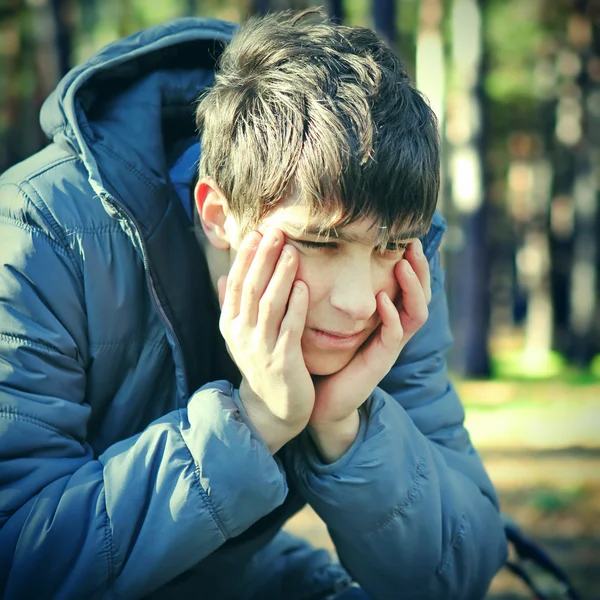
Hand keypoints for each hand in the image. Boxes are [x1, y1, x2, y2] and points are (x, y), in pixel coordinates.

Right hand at [218, 228, 314, 453]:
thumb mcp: (241, 336)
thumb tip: (221, 277)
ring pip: (269, 305)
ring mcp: (260, 348)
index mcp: (230, 324)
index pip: (236, 284)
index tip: (258, 232)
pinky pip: (289, 328)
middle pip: (251, 289)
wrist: (273, 409)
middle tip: (276, 231)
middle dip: (263, 258)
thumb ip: (233, 306)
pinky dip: (296, 307)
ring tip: (292, 251)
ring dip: (280, 276)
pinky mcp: (281, 361)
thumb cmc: (261, 365)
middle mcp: (240, 334)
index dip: (246, 257)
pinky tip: (305, 287)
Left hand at [308, 239, 431, 459]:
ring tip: (403, 264)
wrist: (321, 400)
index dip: (411, 263)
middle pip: (421, 295)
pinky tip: (381, 300)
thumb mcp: (334, 320)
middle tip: (413, 243)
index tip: (404, 236)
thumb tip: (323, 256)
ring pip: (416, 312)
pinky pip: (394, 335)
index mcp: (386, 319)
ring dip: (411, 287)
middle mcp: (394, 330)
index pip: (408, 286)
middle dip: (420, 269)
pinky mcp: (380, 361)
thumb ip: (337, 295)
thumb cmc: (326, 357)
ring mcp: (390, 346)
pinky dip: (391, 316)